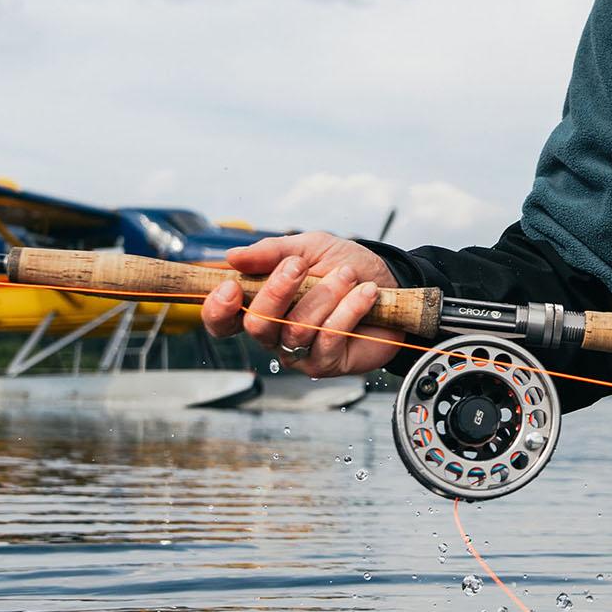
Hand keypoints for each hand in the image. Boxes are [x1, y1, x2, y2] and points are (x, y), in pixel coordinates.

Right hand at [199, 231, 402, 377]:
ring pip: (297, 329)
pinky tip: (366, 293)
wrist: (393, 283)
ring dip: (324, 295)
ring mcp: (300, 351)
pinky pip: (329, 339)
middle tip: (300, 265)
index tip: (231, 285)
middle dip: (277, 291)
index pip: (224, 320)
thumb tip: (232, 258)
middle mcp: (276, 333)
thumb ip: (272, 252)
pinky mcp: (328, 363)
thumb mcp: (310, 248)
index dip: (218, 308)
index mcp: (262, 305)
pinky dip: (348, 310)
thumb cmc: (346, 267)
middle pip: (258, 325)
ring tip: (348, 275)